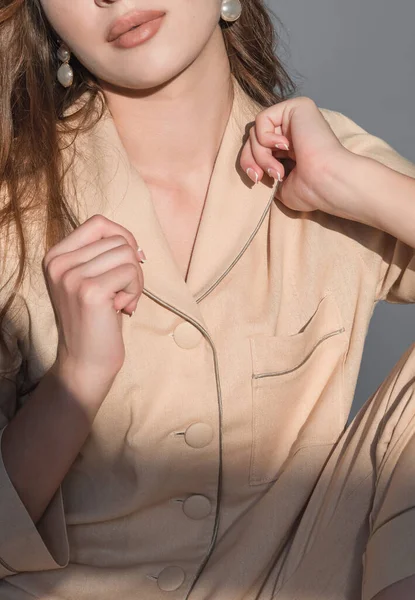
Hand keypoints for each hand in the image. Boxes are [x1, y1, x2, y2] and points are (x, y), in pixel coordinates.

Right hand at [42, 214, 145, 403]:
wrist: (85, 361)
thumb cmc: (95, 320)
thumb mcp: (90, 280)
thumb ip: (104, 255)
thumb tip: (134, 244)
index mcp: (55, 256)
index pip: (99, 222)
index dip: (122, 238)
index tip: (127, 264)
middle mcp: (58, 263)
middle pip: (118, 239)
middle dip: (131, 265)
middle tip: (123, 293)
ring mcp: (72, 276)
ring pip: (127, 254)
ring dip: (135, 280)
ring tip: (121, 301)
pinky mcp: (90, 291)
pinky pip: (131, 272)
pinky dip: (135, 291)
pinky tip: (122, 309)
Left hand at [239, 97, 351, 217]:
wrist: (327, 183)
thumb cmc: (311, 190)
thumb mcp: (280, 186)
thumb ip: (266, 171)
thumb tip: (252, 166)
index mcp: (293, 146)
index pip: (259, 148)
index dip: (250, 164)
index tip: (257, 180)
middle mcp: (295, 129)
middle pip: (253, 138)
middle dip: (250, 160)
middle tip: (259, 177)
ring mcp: (296, 117)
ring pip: (256, 131)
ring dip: (260, 155)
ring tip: (278, 170)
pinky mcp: (297, 106)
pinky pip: (263, 119)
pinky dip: (266, 138)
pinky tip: (285, 147)